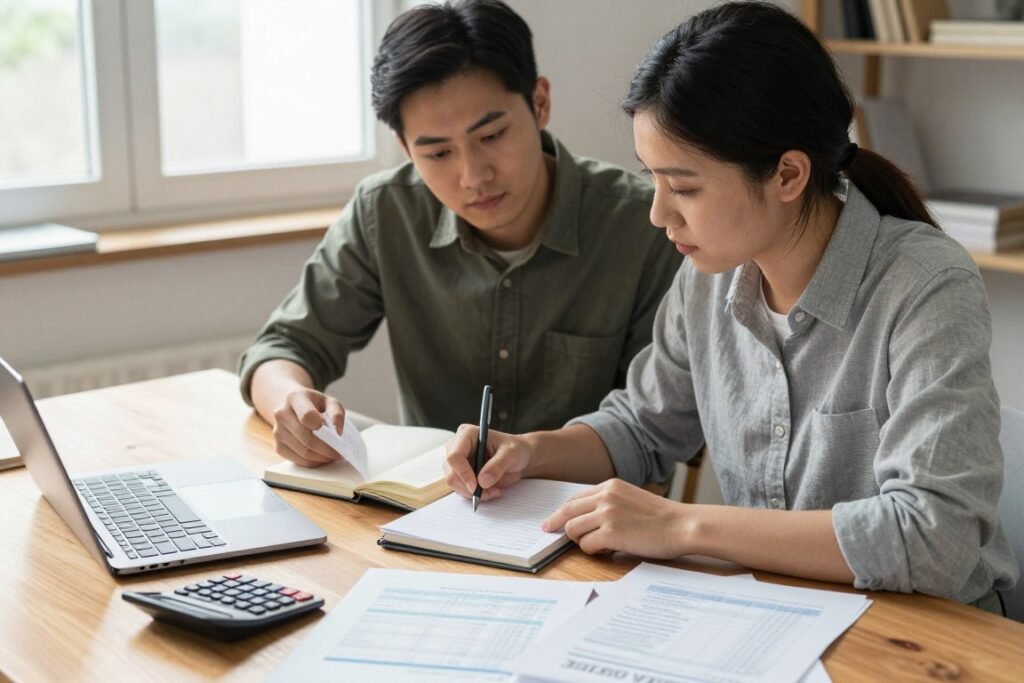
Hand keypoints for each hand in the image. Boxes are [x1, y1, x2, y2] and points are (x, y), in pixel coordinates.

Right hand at [271, 388, 345, 466]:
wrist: (294, 408)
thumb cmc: (315, 405)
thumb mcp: (329, 402)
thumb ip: (336, 413)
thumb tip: (337, 432)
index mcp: (295, 398)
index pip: (307, 416)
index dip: (321, 427)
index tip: (335, 434)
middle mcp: (282, 414)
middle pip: (306, 438)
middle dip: (326, 449)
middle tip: (339, 452)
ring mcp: (277, 432)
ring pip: (303, 452)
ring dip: (321, 457)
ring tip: (332, 455)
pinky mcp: (278, 447)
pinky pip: (298, 460)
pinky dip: (313, 462)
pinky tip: (321, 457)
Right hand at [443, 425, 533, 501]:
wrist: (518, 457)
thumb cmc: (515, 449)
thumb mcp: (511, 454)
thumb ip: (498, 465)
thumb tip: (483, 481)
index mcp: (467, 434)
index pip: (454, 456)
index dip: (463, 473)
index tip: (476, 487)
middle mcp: (457, 446)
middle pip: (451, 473)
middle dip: (469, 487)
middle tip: (489, 492)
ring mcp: (457, 462)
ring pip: (455, 484)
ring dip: (473, 492)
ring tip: (493, 491)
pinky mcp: (460, 474)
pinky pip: (461, 489)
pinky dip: (474, 494)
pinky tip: (490, 491)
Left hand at [542, 479, 688, 558]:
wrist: (682, 525)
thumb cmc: (662, 516)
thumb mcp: (631, 498)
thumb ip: (609, 502)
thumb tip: (587, 518)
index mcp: (610, 485)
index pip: (575, 498)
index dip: (562, 511)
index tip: (553, 520)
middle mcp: (605, 497)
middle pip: (567, 511)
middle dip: (557, 524)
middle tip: (551, 533)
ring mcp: (607, 514)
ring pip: (573, 529)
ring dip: (580, 541)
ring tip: (596, 545)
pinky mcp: (611, 533)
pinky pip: (586, 545)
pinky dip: (592, 551)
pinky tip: (606, 550)